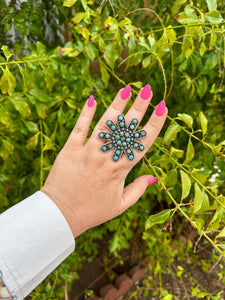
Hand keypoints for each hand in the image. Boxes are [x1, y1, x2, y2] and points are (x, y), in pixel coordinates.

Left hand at [41, 85, 167, 237]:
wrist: (60, 215)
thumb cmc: (92, 211)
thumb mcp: (120, 205)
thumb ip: (138, 189)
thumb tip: (153, 177)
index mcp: (120, 170)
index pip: (143, 142)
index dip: (155, 123)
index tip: (163, 107)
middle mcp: (106, 157)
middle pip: (126, 128)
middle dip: (139, 107)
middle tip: (148, 90)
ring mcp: (87, 151)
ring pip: (105, 124)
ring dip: (116, 105)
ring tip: (127, 88)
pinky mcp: (69, 149)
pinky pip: (79, 128)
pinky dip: (86, 113)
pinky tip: (92, 98)